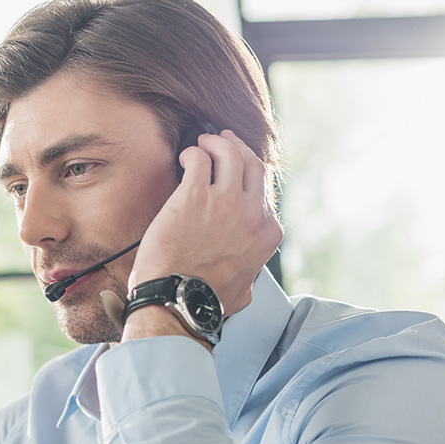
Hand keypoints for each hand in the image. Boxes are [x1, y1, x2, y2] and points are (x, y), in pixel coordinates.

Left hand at [131, 129, 282, 316]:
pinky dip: (194, 152)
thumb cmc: (204, 301)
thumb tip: (247, 275)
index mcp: (266, 233)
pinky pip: (199, 160)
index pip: (264, 192)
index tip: (237, 170)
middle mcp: (252, 213)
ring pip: (230, 154)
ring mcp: (225, 202)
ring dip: (217, 143)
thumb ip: (250, 274)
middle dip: (239, 148)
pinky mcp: (194, 197)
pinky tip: (185, 156)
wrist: (177, 301)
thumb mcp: (244, 290)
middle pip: (252, 165)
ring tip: (203, 141)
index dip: (249, 176)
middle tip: (224, 140)